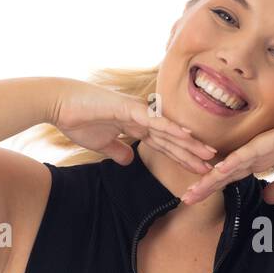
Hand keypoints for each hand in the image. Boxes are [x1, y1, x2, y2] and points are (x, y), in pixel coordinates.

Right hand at [50, 81, 216, 173]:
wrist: (59, 103)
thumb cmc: (76, 119)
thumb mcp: (102, 143)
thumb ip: (117, 150)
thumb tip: (129, 160)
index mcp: (136, 126)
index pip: (165, 144)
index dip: (182, 156)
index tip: (198, 169)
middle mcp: (142, 117)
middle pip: (173, 138)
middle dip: (193, 153)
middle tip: (214, 165)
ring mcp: (137, 112)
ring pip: (169, 130)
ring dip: (189, 143)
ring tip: (209, 155)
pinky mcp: (129, 109)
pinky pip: (154, 121)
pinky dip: (171, 128)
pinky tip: (187, 135)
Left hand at [181, 103, 273, 205]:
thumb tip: (268, 200)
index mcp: (260, 161)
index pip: (231, 177)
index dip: (212, 188)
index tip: (194, 199)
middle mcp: (256, 152)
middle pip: (224, 171)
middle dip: (204, 185)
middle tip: (184, 199)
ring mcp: (262, 145)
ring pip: (231, 163)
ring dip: (212, 177)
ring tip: (194, 190)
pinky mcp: (272, 140)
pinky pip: (249, 153)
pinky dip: (234, 162)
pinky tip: (219, 172)